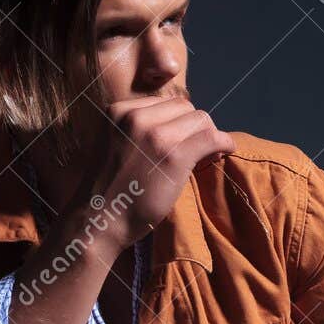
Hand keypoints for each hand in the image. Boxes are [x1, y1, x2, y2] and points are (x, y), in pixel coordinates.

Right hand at [77, 94, 235, 250]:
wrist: (97, 220)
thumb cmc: (109, 191)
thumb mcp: (117, 145)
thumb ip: (140, 131)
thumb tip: (180, 126)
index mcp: (119, 111)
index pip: (164, 103)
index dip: (179, 120)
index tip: (184, 138)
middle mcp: (136, 116)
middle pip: (184, 107)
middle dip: (194, 126)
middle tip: (199, 147)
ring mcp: (155, 134)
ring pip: (200, 119)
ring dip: (208, 134)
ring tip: (209, 153)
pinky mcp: (174, 154)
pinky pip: (211, 137)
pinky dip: (223, 142)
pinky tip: (225, 150)